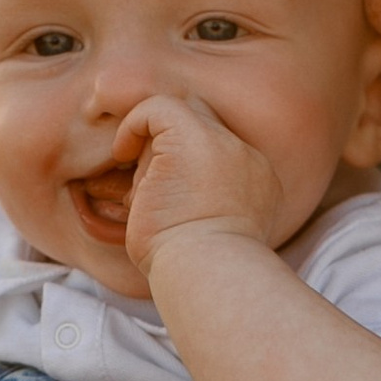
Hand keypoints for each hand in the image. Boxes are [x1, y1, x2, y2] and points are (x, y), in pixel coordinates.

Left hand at [115, 91, 288, 274]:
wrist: (206, 270)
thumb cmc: (197, 272)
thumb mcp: (211, 239)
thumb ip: (200, 209)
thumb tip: (159, 199)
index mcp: (258, 182)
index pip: (219, 156)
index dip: (186, 171)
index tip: (167, 202)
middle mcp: (245, 157)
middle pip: (199, 133)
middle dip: (168, 157)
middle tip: (148, 191)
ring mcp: (220, 142)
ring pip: (174, 129)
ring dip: (150, 163)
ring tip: (148, 200)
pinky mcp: (188, 135)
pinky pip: (155, 109)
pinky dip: (133, 126)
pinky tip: (122, 153)